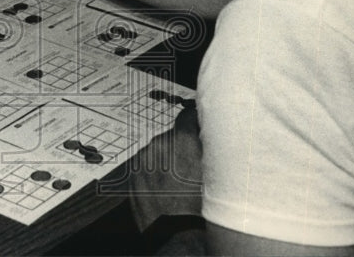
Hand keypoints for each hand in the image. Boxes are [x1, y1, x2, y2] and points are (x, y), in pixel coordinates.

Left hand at [128, 105, 202, 231]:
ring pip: (159, 152)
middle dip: (182, 147)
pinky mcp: (133, 175)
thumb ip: (213, 146)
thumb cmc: (203, 209)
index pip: (188, 116)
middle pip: (173, 136)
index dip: (196, 123)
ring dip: (168, 160)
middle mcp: (160, 145)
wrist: (179, 237)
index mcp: (182, 140)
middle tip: (193, 167)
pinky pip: (147, 167)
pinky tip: (166, 188)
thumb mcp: (219, 173)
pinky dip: (155, 173)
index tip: (200, 130)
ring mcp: (144, 160)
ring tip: (179, 182)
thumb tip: (211, 132)